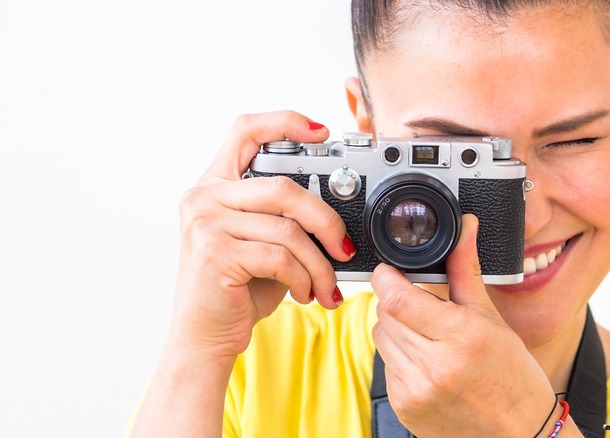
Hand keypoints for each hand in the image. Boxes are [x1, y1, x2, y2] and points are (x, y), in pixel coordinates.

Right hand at [171, 111, 354, 360]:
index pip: (245, 130)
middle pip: (284, 186)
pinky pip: (280, 257)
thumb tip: (338, 209)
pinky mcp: (214, 254)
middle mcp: (203, 197)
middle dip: (326, 219)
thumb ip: (283, 216)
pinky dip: (304, 278)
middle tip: (344, 247)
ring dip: (319, 263)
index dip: (286, 122)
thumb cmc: (238, 289)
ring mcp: (205, 224)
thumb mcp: (261, 242)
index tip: (323, 132)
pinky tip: (306, 294)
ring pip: (288, 228)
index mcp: (214, 185)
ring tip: (325, 285)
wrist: (204, 338)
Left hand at [371, 214, 558, 436]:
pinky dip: (400, 357)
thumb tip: (466, 227)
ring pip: (381, 338)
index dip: (386, 277)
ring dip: (397, 329)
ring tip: (431, 337)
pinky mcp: (404, 406)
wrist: (518, 434)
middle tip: (426, 308)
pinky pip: (386, 366)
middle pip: (385, 314)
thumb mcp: (491, 319)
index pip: (395, 297)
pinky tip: (428, 362)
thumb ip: (466, 270)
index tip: (391, 271)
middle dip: (398, 302)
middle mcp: (433, 366)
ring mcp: (415, 390)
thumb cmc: (512, 376)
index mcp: (460, 337)